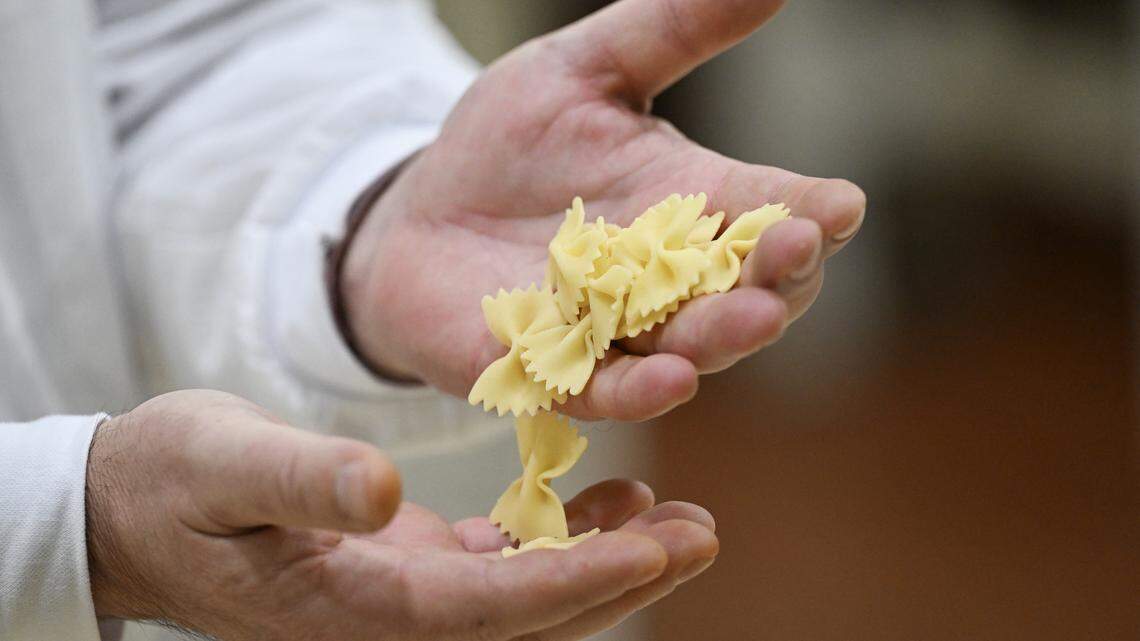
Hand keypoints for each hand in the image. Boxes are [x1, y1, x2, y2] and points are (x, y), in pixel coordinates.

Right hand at [87, 390, 717, 639]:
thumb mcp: (222, 462)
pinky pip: (504, 568)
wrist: (134, 508)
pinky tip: (613, 502)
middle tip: (702, 533)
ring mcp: (403, 599)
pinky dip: (563, 541)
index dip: (574, 583)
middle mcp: (389, 619)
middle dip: (622, 583)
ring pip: (529, 596)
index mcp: (351, 604)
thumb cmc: (169, 481)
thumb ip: (299, 477)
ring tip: (684, 522)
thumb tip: (381, 492)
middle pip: (528, 617)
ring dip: (609, 564)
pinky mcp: (408, 568)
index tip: (655, 548)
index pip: (485, 609)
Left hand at [343, 0, 865, 420]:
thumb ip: (670, 30)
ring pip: (690, 344)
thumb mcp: (582, 69)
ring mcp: (615, 331)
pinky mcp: (552, 371)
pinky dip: (638, 391)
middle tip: (800, 249)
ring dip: (724, 335)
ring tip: (754, 316)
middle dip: (780, 276)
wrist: (417, 213)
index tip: (840, 205)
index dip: (812, 211)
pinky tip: (670, 380)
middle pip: (749, 288)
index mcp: (691, 200)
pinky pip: (604, 389)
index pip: (770, 208)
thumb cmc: (506, 143)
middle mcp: (668, 277)